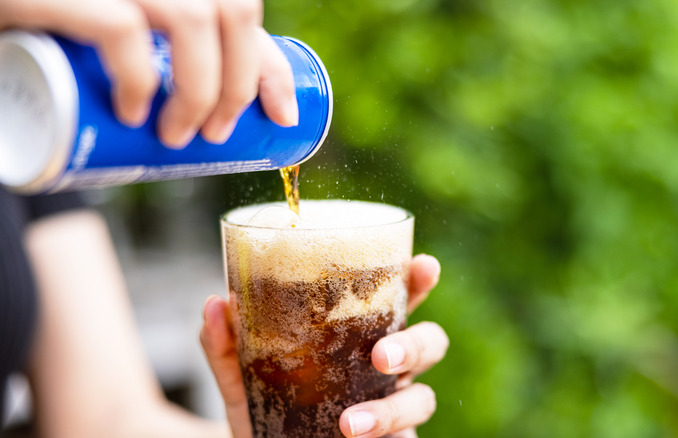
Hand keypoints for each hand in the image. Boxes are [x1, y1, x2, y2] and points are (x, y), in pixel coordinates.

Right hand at [0, 0, 297, 148]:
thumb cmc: (61, 25)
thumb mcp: (128, 28)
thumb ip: (175, 44)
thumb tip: (248, 108)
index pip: (243, 6)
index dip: (272, 64)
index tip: (282, 115)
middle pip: (232, 12)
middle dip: (239, 84)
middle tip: (216, 134)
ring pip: (193, 19)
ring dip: (200, 91)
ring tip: (176, 135)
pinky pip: (123, 30)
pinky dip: (138, 79)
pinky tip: (133, 113)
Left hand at [199, 254, 447, 437]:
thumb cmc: (262, 410)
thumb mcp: (239, 377)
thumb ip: (227, 345)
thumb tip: (217, 303)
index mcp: (359, 335)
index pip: (400, 299)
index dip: (419, 282)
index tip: (424, 267)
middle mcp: (384, 368)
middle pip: (430, 342)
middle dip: (416, 344)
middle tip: (380, 356)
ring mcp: (391, 406)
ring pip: (424, 398)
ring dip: (393, 409)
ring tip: (350, 425)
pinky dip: (382, 434)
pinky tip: (350, 435)